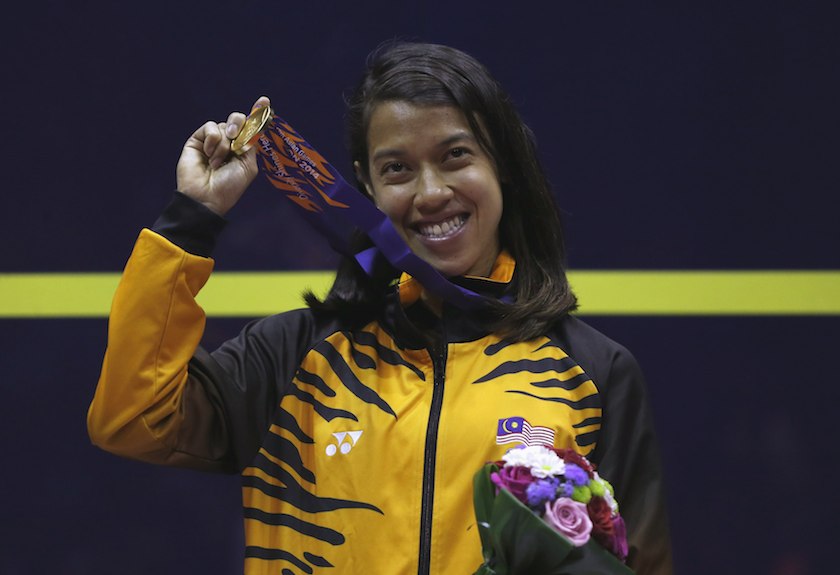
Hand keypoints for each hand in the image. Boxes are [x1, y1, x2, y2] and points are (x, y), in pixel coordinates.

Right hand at [175, 96, 270, 215]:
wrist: (207, 196)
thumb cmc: (229, 186)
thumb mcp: (248, 165)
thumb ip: (251, 144)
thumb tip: (250, 126)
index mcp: (243, 149)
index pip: (251, 127)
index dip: (257, 113)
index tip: (264, 100)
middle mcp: (229, 142)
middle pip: (238, 119)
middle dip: (240, 124)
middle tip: (236, 139)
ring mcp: (213, 140)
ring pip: (225, 126)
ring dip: (224, 144)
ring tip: (218, 162)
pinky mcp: (198, 139)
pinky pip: (210, 127)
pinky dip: (213, 140)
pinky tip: (209, 155)